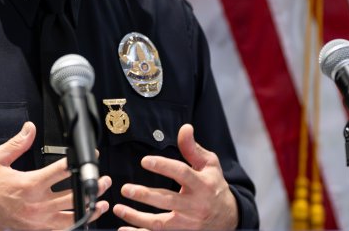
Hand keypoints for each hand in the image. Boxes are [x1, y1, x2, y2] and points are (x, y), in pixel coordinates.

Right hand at [0, 122, 111, 230]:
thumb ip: (17, 144)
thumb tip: (30, 129)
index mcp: (29, 184)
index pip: (62, 171)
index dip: (79, 161)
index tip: (90, 155)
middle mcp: (36, 205)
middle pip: (73, 195)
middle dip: (92, 186)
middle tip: (104, 179)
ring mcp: (37, 221)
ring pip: (71, 217)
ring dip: (89, 209)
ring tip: (102, 202)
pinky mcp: (35, 230)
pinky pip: (60, 229)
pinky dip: (74, 224)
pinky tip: (83, 218)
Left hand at [112, 124, 237, 229]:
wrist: (229, 217)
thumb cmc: (214, 187)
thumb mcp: (209, 165)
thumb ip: (193, 148)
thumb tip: (185, 128)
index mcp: (202, 184)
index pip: (181, 173)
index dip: (163, 166)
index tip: (145, 161)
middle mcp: (195, 205)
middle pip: (167, 200)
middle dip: (144, 195)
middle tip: (126, 189)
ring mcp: (188, 223)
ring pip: (160, 223)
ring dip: (137, 217)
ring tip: (119, 208)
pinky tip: (124, 228)